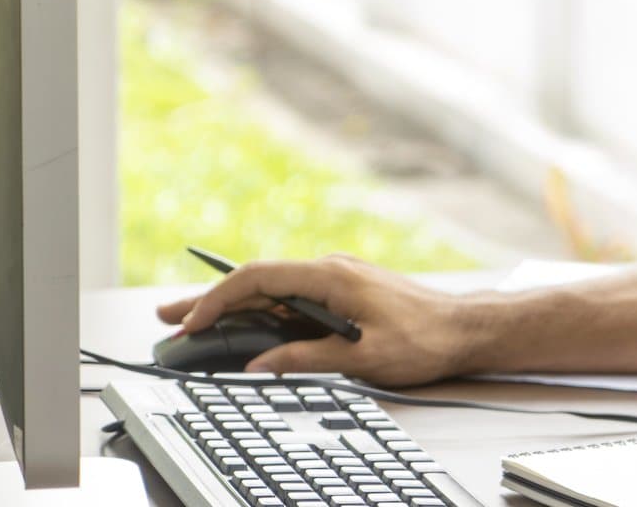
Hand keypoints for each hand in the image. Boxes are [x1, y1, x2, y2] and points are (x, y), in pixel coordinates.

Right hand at [156, 253, 486, 386]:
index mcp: (330, 277)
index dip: (218, 300)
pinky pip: (292, 299)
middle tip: (170, 316)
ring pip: (273, 291)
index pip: (258, 279)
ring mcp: (336, 280)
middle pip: (258, 281)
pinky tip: (244, 327)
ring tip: (194, 323)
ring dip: (235, 307)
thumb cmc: (425, 338)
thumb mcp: (362, 358)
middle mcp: (329, 270)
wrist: (466, 328)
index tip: (191, 322)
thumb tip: (259, 367)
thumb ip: (305, 359)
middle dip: (211, 299)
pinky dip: (262, 312)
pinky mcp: (343, 293)